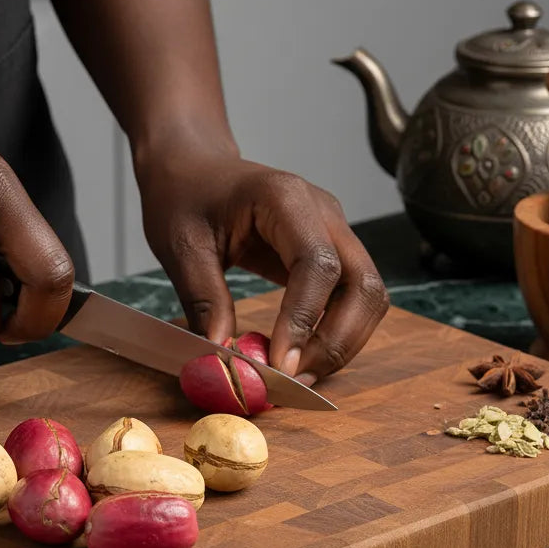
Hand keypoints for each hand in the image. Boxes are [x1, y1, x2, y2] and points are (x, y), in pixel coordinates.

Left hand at [136, 148, 388, 384]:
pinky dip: (334, 333)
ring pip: (367, 297)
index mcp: (284, 198)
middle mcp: (324, 212)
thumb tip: (225, 357)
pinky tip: (300, 357)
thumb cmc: (184, 195)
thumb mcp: (180, 246)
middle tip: (294, 382)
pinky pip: (351, 299)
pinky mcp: (332, 252)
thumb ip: (204, 300)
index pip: (317, 263)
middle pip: (362, 284)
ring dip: (342, 343)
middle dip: (336, 342)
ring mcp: (334, 231)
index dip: (304, 319)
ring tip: (297, 376)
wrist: (194, 166)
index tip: (280, 364)